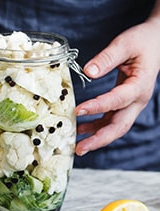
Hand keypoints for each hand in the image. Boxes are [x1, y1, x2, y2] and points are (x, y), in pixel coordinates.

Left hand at [75, 17, 159, 155]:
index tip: (78, 111)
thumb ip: (108, 57)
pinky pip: (109, 121)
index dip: (97, 107)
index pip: (117, 100)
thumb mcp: (126, 43)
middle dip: (99, 139)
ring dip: (96, 138)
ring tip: (78, 146)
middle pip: (119, 126)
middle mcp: (137, 100)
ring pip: (114, 128)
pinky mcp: (123, 105)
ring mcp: (131, 105)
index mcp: (139, 85)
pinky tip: (81, 129)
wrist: (155, 43)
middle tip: (80, 149)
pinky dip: (95, 127)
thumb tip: (89, 71)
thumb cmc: (143, 42)